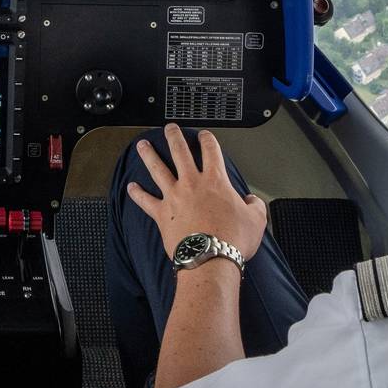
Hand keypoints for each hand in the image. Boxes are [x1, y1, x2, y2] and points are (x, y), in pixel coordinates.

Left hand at [124, 125, 267, 262]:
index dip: (207, 139)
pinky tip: (131, 188)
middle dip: (174, 137)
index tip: (204, 135)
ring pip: (158, 169)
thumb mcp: (256, 219)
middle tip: (169, 128)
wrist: (211, 258)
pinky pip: (146, 201)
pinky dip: (137, 194)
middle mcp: (192, 184)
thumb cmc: (232, 240)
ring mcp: (174, 197)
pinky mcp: (162, 214)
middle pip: (179, 152)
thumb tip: (252, 201)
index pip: (211, 151)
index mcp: (215, 181)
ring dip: (149, 156)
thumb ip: (255, 206)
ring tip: (142, 146)